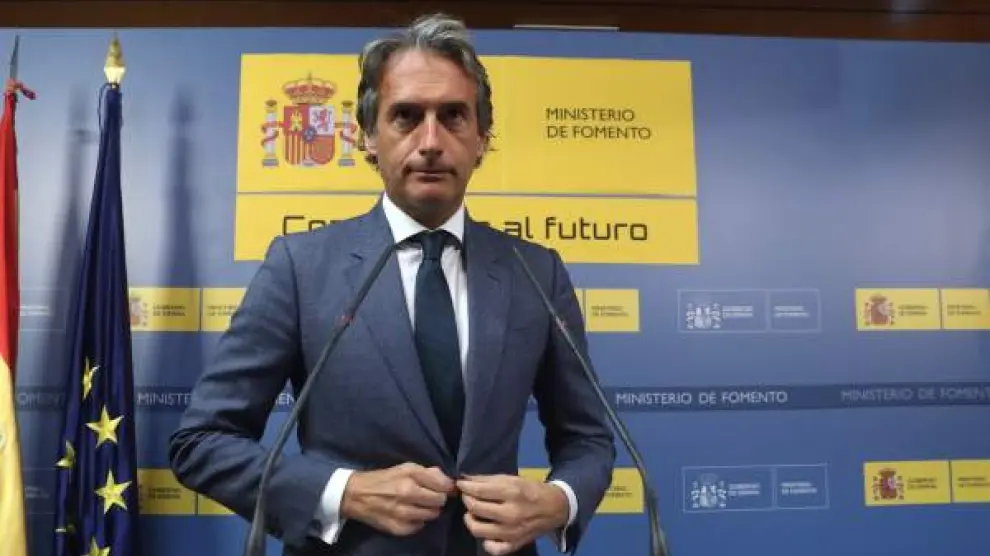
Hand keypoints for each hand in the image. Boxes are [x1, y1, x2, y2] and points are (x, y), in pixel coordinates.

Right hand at [340, 462, 455, 535]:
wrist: (356, 495)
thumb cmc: (383, 478)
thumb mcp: (405, 467)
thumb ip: (428, 472)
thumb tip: (447, 481)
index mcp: (410, 475)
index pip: (443, 485)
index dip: (448, 487)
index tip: (446, 488)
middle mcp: (408, 493)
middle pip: (440, 501)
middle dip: (438, 498)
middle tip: (430, 496)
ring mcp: (403, 513)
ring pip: (432, 515)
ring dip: (429, 510)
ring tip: (420, 505)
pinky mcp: (398, 528)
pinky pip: (419, 526)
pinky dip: (418, 521)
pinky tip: (410, 514)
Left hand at [457, 474, 568, 554]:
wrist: (555, 508)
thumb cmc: (531, 490)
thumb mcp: (513, 479)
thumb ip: (489, 480)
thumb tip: (466, 479)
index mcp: (512, 493)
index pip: (479, 491)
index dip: (465, 486)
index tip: (461, 484)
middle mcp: (511, 514)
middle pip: (475, 508)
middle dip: (466, 500)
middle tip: (467, 496)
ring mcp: (511, 532)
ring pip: (478, 529)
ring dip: (470, 519)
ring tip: (473, 513)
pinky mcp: (514, 544)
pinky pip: (492, 548)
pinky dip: (486, 541)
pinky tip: (486, 532)